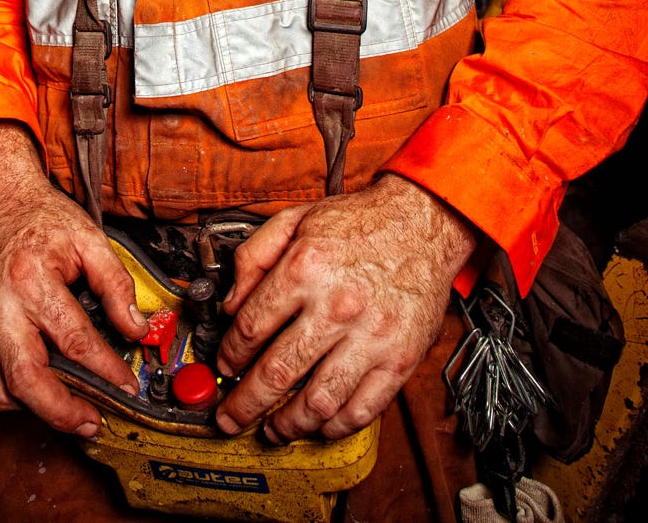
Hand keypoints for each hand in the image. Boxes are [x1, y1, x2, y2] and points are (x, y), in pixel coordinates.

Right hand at [0, 122, 147, 436]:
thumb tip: (136, 327)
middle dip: (63, 412)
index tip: (128, 385)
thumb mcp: (89, 237)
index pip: (74, 340)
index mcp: (30, 278)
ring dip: (35, 411)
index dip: (106, 369)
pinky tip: (39, 391)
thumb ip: (116, 283)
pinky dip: (11, 393)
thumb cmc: (42, 217)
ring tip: (69, 413)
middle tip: (93, 422)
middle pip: (26, 379)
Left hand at [215, 175, 475, 441]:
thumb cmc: (358, 222)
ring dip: (288, 424)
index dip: (230, 354)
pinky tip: (320, 423)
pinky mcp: (400, 358)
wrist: (421, 223)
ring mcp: (370, 337)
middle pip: (277, 372)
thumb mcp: (294, 219)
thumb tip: (230, 304)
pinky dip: (337, 426)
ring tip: (273, 428)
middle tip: (230, 418)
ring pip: (318, 401)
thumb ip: (253, 256)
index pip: (250, 327)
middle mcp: (336, 306)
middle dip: (245, 403)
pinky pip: (363, 408)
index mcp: (304, 268)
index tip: (226, 365)